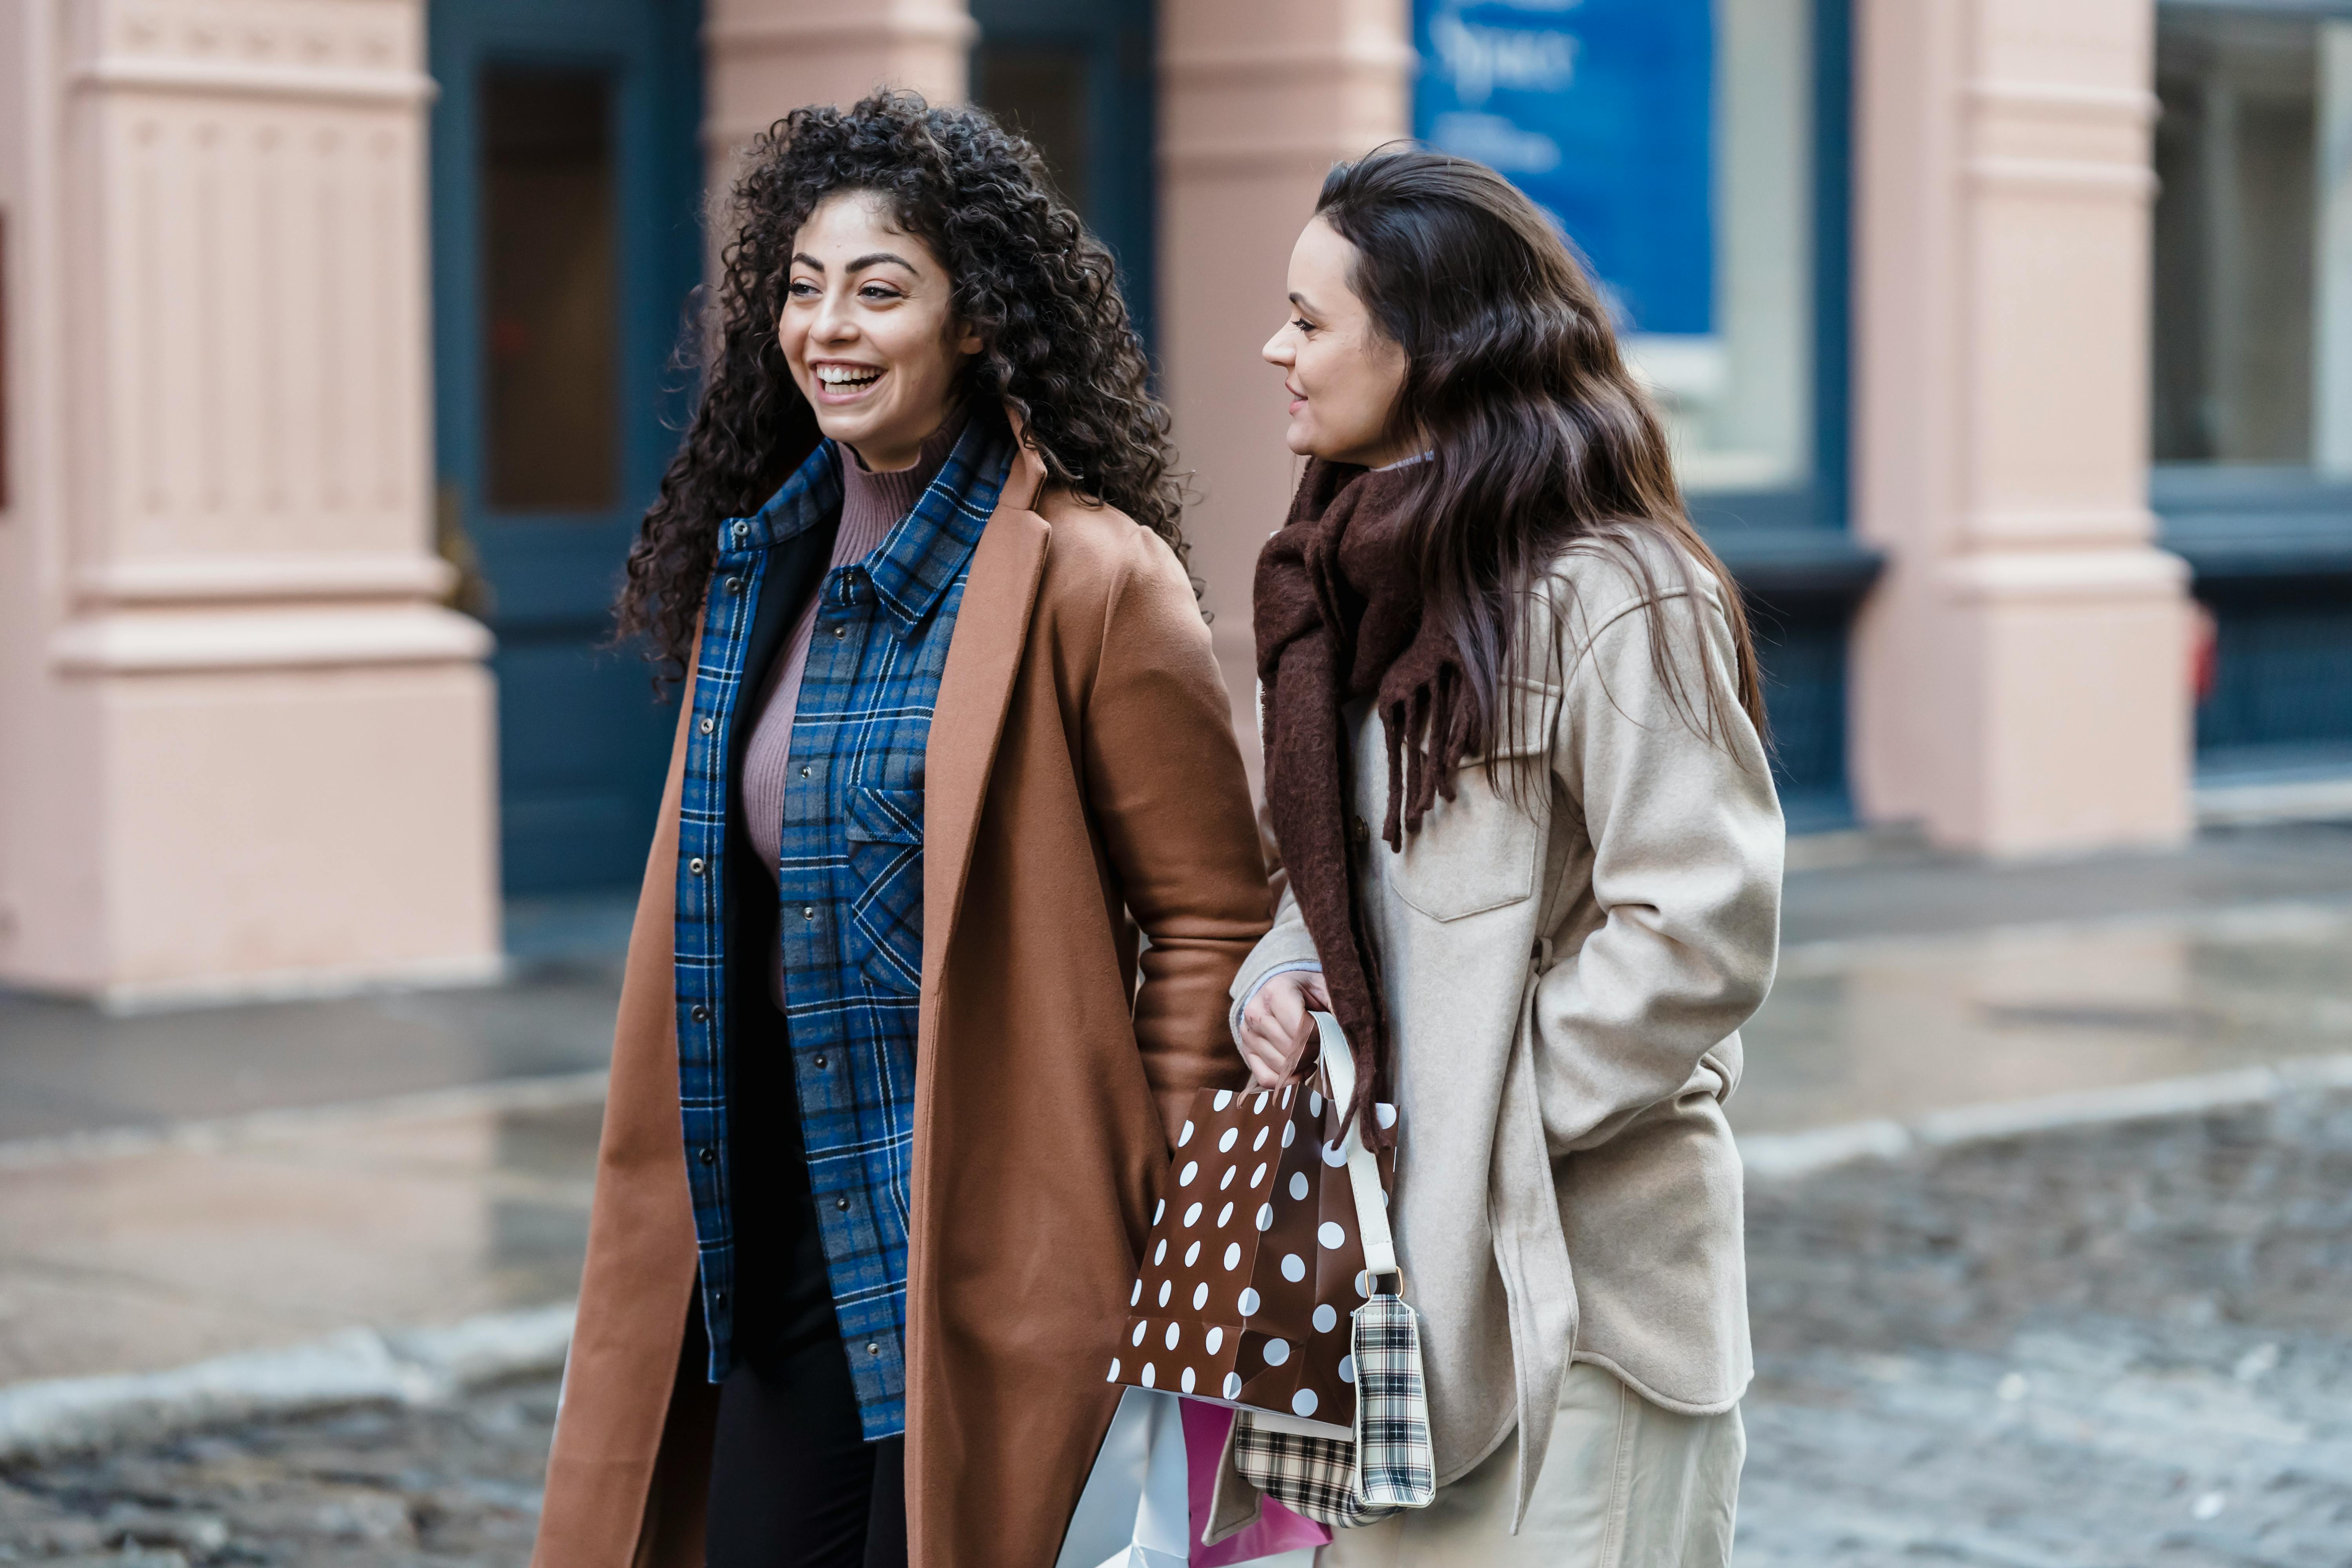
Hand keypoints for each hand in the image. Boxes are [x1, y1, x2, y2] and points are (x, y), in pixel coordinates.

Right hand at [1236, 970, 1330, 1088]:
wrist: (1283, 990)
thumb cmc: (1309, 991)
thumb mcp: (1327, 988)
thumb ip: (1339, 1005)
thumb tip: (1355, 1030)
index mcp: (1275, 991)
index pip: (1299, 1029)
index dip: (1318, 1037)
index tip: (1325, 1031)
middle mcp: (1255, 1011)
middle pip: (1289, 1049)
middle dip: (1311, 1051)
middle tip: (1319, 1042)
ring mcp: (1247, 1033)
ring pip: (1279, 1066)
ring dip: (1301, 1066)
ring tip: (1310, 1052)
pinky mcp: (1246, 1051)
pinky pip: (1266, 1078)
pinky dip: (1287, 1080)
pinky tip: (1300, 1068)